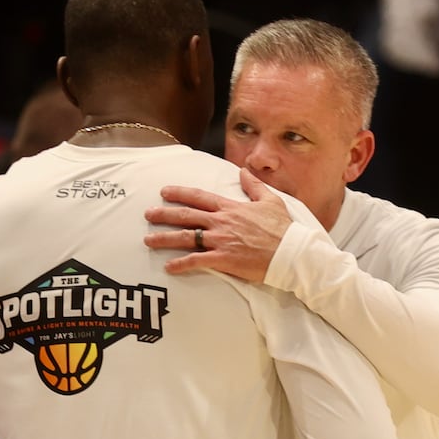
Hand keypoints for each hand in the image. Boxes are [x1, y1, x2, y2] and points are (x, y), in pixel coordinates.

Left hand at [143, 169, 293, 282]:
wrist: (291, 252)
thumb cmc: (283, 229)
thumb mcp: (270, 201)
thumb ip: (254, 186)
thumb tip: (244, 171)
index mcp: (231, 208)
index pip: (199, 197)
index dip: (180, 193)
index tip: (164, 191)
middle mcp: (222, 222)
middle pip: (186, 216)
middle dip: (164, 214)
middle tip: (148, 214)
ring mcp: (221, 241)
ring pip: (186, 237)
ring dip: (165, 238)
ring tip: (148, 239)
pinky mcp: (224, 260)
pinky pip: (197, 261)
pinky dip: (181, 264)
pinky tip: (169, 267)